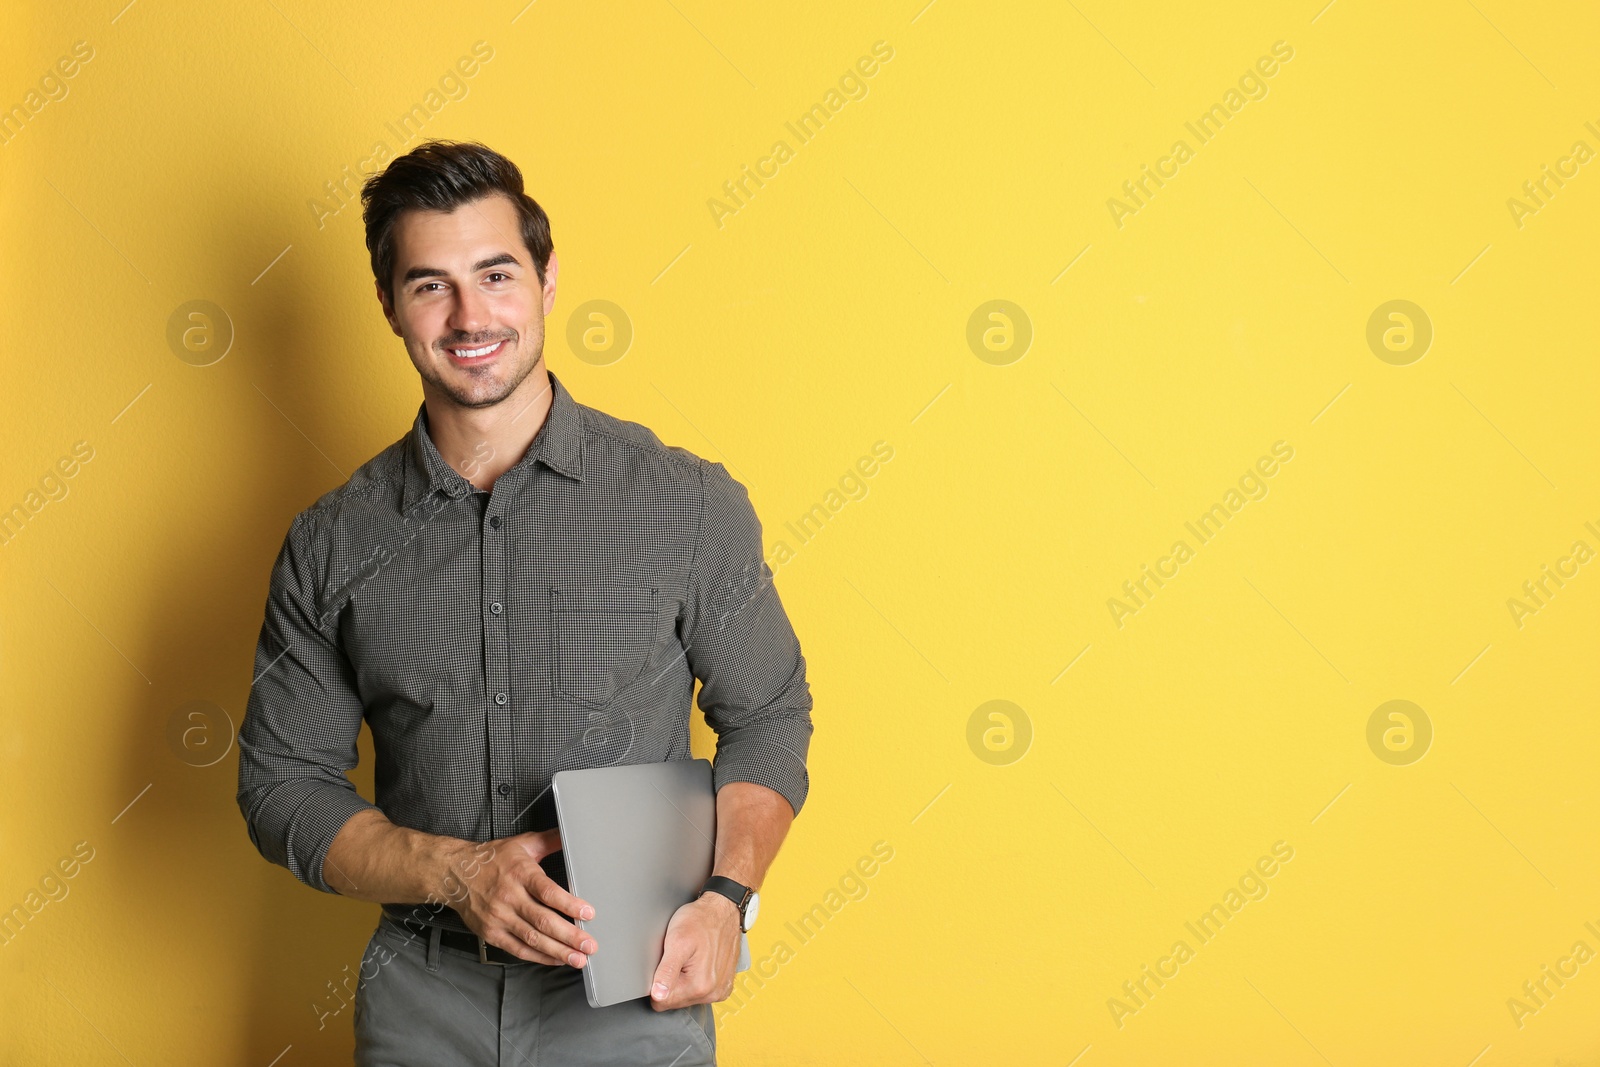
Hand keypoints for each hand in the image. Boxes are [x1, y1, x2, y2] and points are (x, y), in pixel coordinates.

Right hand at [450, 828, 597, 967]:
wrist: (454, 873)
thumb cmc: (490, 859)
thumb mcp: (522, 844)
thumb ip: (548, 840)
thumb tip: (569, 834)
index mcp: (521, 873)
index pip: (547, 892)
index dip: (569, 905)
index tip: (588, 913)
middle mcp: (510, 897)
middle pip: (543, 920)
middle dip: (570, 936)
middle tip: (589, 945)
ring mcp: (500, 917)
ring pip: (532, 939)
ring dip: (558, 951)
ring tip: (578, 959)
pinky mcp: (491, 933)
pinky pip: (518, 949)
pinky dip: (539, 957)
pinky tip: (556, 959)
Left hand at [650, 891, 740, 1009]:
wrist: (723, 910)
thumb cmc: (701, 920)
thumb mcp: (677, 940)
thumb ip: (666, 971)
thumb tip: (658, 995)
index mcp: (699, 985)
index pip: (661, 1002)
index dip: (657, 983)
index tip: (665, 965)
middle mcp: (713, 992)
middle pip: (674, 1001)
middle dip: (671, 981)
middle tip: (678, 957)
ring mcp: (720, 990)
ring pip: (686, 997)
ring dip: (684, 979)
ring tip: (689, 957)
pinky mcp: (724, 986)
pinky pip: (701, 992)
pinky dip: (696, 978)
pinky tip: (699, 961)